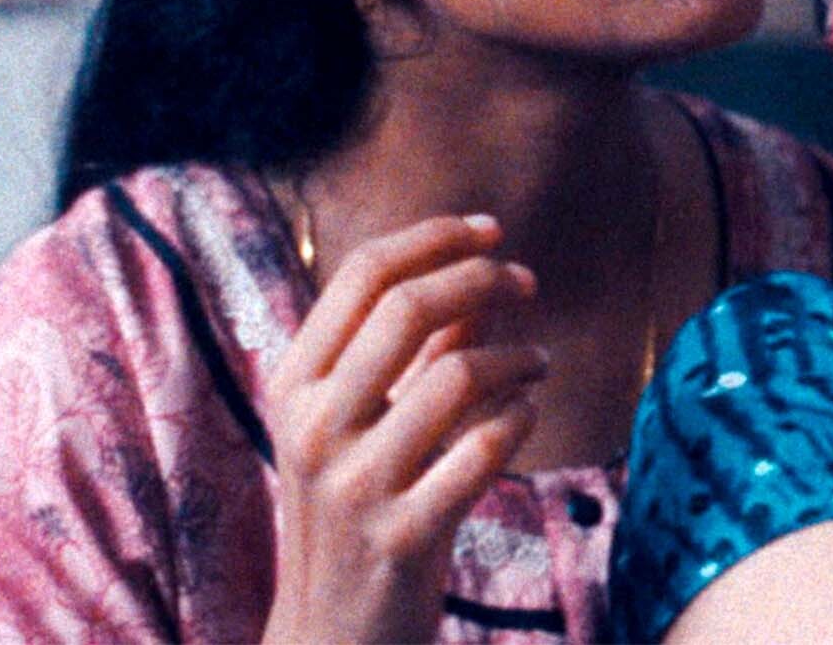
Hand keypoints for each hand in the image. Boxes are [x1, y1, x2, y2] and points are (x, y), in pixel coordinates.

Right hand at [260, 214, 546, 644]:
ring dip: (516, 356)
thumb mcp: (361, 423)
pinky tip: (528, 413)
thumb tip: (479, 268)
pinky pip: (484, 449)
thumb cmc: (358, 510)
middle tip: (527, 281)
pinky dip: (520, 417)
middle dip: (482, 277)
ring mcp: (355, 484)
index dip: (436, 236)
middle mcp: (314, 426)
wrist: (331, 635)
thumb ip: (414, 347)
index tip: (492, 229)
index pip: (364, 271)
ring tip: (539, 363)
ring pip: (456, 374)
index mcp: (294, 384)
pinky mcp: (402, 536)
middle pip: (409, 306)